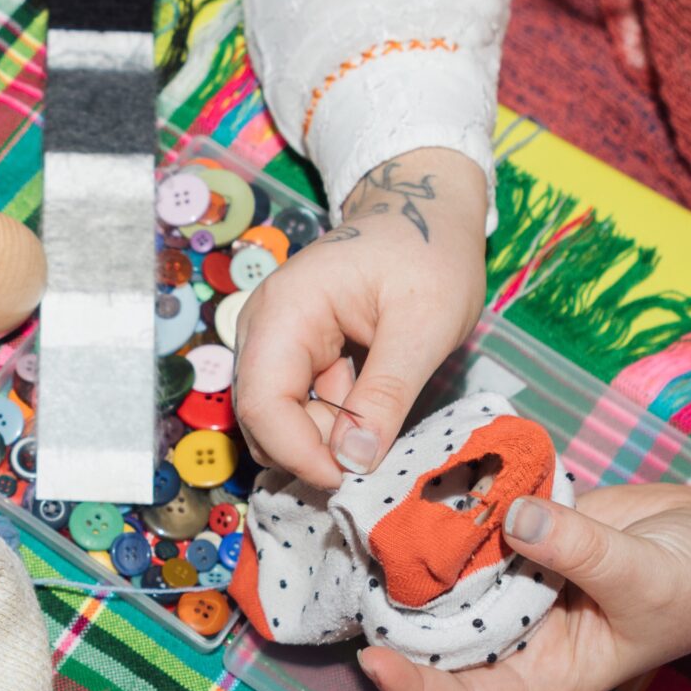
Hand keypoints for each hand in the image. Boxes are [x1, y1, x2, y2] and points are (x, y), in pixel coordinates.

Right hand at [234, 149, 488, 489]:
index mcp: (286, 311)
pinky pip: (298, 404)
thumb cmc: (429, 253)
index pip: (263, 405)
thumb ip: (386, 395)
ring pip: (278, 418)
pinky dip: (331, 422)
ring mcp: (274, 339)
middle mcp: (264, 327)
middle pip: (261, 417)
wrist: (426, 209)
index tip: (348, 482)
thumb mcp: (424, 326)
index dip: (298, 454)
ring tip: (377, 432)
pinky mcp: (293, 351)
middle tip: (369, 464)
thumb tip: (354, 463)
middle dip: (309, 451)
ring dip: (322, 439)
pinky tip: (371, 414)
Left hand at [361, 464, 690, 690]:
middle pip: (443, 639)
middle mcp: (522, 638)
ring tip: (379, 518)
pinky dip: (460, 507)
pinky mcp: (526, 538)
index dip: (419, 690)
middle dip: (399, 613)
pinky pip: (482, 528)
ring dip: (421, 552)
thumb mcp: (646, 574)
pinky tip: (429, 480)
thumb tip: (516, 518)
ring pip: (454, 579)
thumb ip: (578, 549)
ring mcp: (520, 586)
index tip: (373, 663)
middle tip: (353, 572)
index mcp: (549, 674)